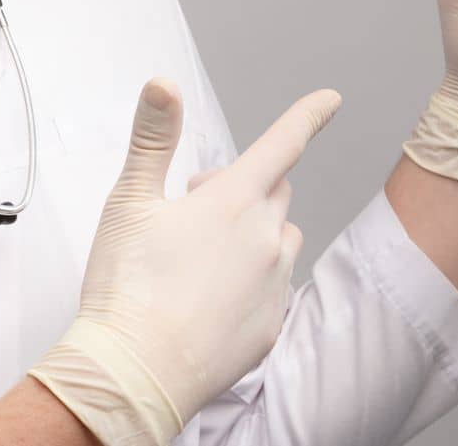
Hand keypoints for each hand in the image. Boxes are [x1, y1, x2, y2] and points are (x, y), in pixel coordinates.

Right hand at [28, 78, 341, 445]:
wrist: (133, 372)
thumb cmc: (127, 285)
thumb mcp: (130, 201)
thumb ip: (153, 139)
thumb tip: (163, 84)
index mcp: (233, 201)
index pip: (283, 143)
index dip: (308, 115)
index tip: (330, 100)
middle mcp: (265, 238)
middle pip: (274, 191)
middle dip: (242, 187)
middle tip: (190, 208)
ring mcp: (274, 285)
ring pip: (279, 239)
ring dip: (253, 235)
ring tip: (201, 257)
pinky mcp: (271, 326)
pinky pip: (275, 288)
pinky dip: (252, 281)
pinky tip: (209, 297)